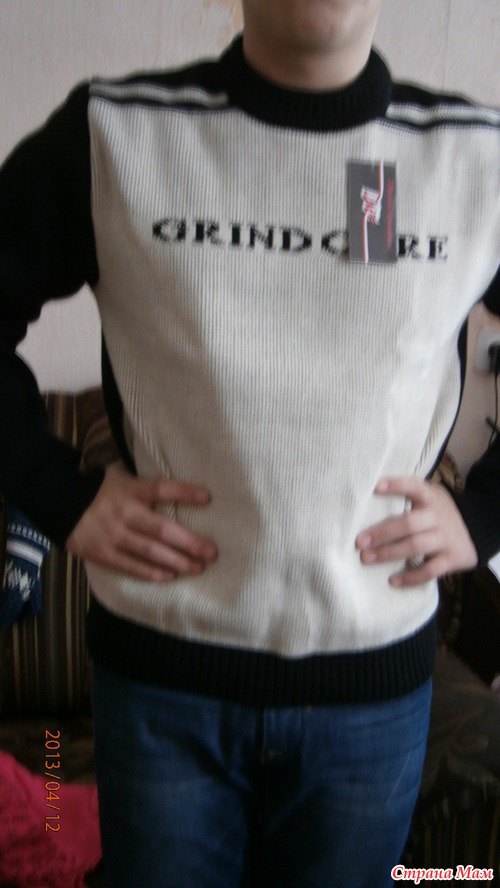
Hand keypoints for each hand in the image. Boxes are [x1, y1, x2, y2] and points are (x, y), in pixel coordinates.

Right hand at [66, 462, 216, 581]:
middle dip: (190, 543)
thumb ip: (144, 484)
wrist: (59, 503)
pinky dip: (152, 572)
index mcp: (131, 490)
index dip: (185, 492)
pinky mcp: (103, 553)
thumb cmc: (99, 489)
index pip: (161, 489)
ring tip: (197, 568)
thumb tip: (178, 487)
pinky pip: (131, 566)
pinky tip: (170, 576)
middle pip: (162, 529)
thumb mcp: (121, 477)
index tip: (207, 497)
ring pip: (150, 552)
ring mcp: (114, 535)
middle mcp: (125, 512)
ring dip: (177, 561)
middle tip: (211, 553)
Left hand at [355, 476, 477, 586]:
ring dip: (388, 553)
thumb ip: (406, 498)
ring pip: (415, 546)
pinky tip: (392, 581)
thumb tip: (364, 506)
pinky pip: (430, 570)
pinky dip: (410, 577)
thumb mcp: (427, 499)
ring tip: (366, 559)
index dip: (396, 485)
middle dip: (382, 533)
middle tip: (359, 542)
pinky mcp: (453, 558)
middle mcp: (438, 516)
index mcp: (430, 497)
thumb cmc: (435, 514)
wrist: (475, 530)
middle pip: (409, 523)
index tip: (375, 487)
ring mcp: (446, 538)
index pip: (414, 487)